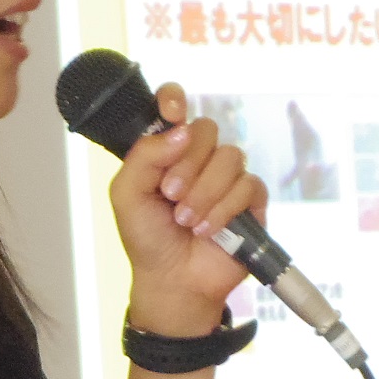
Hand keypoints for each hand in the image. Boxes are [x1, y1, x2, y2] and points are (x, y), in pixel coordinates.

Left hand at [108, 83, 268, 337]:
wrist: (172, 279)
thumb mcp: (127, 195)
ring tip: (186, 221)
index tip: (171, 112)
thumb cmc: (147, 237)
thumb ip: (144, 156)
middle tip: (170, 194)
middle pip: (206, 129)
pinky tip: (207, 229)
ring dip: (204, 192)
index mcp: (167, 149)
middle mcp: (198, 156)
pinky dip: (223, 209)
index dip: (174, 98)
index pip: (175, 105)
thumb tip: (180, 131)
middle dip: (187, 164)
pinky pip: (247, 185)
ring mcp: (226, 176)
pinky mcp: (251, 199)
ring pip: (229, 157)